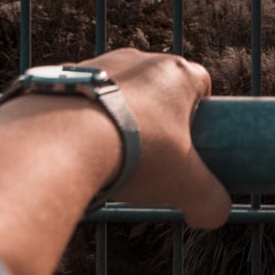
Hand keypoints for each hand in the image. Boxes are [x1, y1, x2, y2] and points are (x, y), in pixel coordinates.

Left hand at [77, 48, 230, 228]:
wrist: (59, 141)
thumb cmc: (133, 154)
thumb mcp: (185, 186)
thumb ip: (210, 202)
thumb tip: (216, 215)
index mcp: (177, 73)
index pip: (201, 83)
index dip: (199, 112)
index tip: (189, 141)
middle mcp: (139, 59)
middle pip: (158, 86)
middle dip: (158, 117)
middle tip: (151, 153)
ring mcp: (98, 62)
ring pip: (118, 89)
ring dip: (119, 115)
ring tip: (110, 154)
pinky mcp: (61, 75)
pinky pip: (81, 96)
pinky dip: (83, 117)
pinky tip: (77, 146)